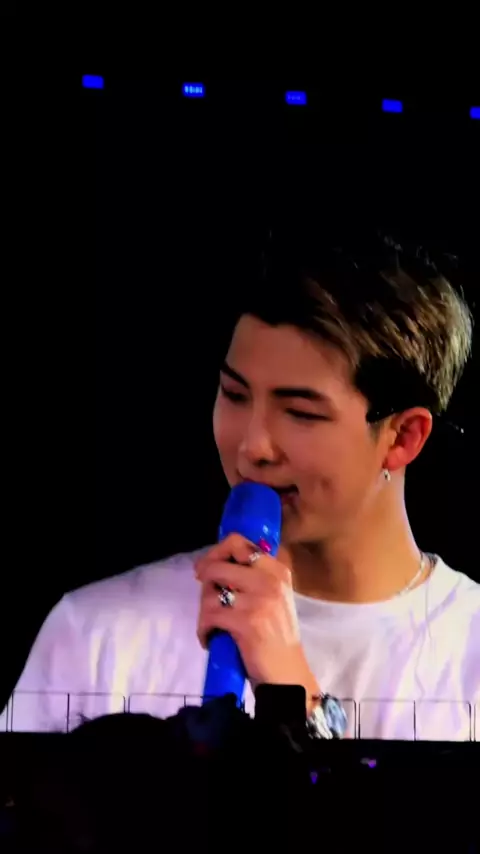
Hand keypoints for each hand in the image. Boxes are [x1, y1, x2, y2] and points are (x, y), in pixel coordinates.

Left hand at [195, 533, 319, 708]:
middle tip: (206, 599)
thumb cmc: (278, 636)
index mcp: (277, 570)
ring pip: (210, 593)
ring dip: (203, 611)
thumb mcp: (274, 597)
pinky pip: (209, 617)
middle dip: (204, 583)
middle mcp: (270, 581)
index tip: (205, 568)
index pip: (238, 543)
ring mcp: (258, 601)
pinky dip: (203, 630)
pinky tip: (209, 638)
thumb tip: (215, 562)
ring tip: (211, 624)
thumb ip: (253, 577)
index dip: (215, 553)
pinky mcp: (246, 622)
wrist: (288, 674)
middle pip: (218, 566)